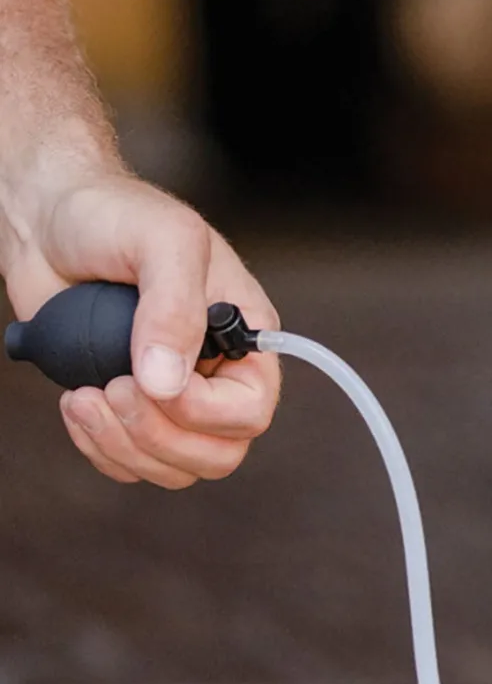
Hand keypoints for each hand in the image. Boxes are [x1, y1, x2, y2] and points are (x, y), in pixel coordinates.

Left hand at [4, 171, 279, 487]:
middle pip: (218, 454)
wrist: (48, 220)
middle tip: (112, 389)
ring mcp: (170, 397)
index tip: (148, 379)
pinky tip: (76, 405)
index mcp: (244, 337)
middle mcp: (216, 375)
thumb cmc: (115, 215)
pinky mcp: (127, 408)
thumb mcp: (162, 241)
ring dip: (123, 446)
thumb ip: (173, 308)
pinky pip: (130, 464)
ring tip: (83, 397)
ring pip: (174, 468)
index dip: (203, 413)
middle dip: (159, 437)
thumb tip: (166, 383)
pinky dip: (99, 448)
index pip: (251, 410)